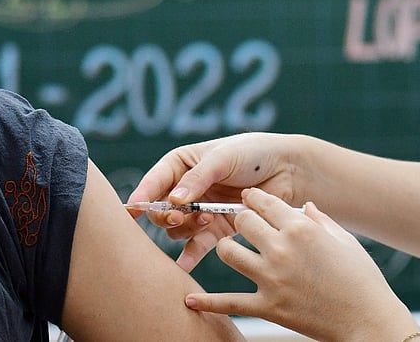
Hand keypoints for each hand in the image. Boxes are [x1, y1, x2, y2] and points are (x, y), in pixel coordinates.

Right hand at [127, 132, 303, 270]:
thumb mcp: (223, 158)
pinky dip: (190, 255)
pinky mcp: (218, 229)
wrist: (287, 170)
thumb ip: (198, 178)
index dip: (142, 195)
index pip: (155, 181)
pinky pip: (198, 245)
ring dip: (188, 228)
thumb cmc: (253, 153)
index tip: (132, 210)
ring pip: (178, 229)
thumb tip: (176, 199)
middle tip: (181, 215)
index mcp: (181, 164)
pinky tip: (184, 266)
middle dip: (168, 215)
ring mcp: (201, 210)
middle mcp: (186, 189)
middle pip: (162, 210)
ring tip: (207, 219)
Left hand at [184, 188, 419, 341]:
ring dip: (226, 248)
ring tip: (230, 249)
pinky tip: (189, 302)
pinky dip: (207, 303)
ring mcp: (272, 278)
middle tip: (240, 222)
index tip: (249, 198)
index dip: (253, 197)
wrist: (368, 319)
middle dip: (239, 219)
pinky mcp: (267, 307)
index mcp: (301, 227)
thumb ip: (320, 219)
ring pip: (228, 252)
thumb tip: (305, 205)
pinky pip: (228, 302)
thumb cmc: (361, 277)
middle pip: (242, 221)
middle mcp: (282, 248)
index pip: (265, 201)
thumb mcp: (344, 240)